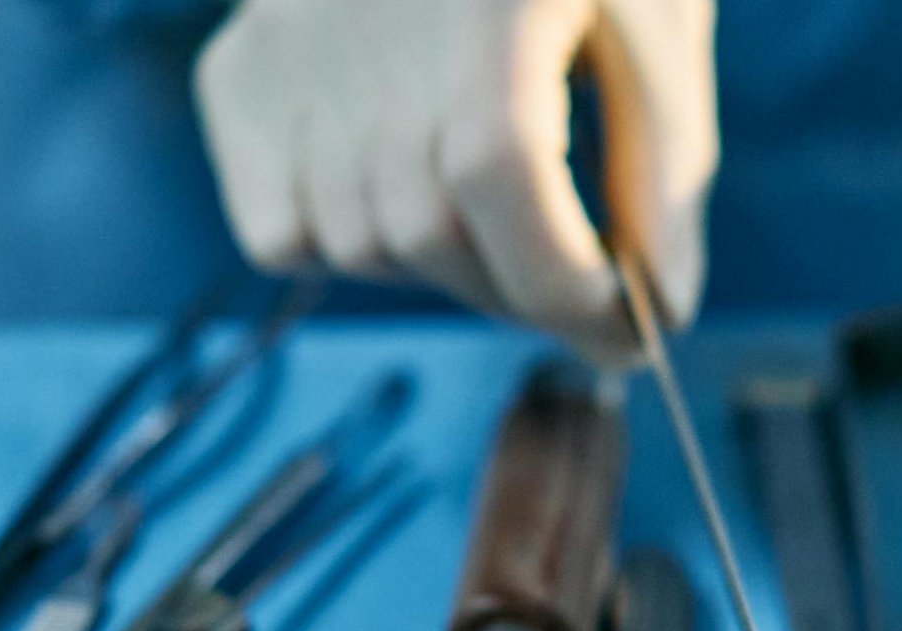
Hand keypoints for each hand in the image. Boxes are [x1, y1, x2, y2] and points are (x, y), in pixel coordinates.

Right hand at [195, 0, 717, 362]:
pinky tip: (416, 192)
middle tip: (581, 285)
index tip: (625, 326)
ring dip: (453, 270)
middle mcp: (359, 4)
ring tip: (503, 217)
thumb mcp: (658, 25)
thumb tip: (662, 309)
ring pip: (364, 248)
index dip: (563, 276)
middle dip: (524, 292)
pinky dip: (359, 251)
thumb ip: (664, 167)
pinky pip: (286, 237)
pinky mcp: (237, 74)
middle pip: (431, 228)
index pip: (497, 168)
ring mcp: (279, 39)